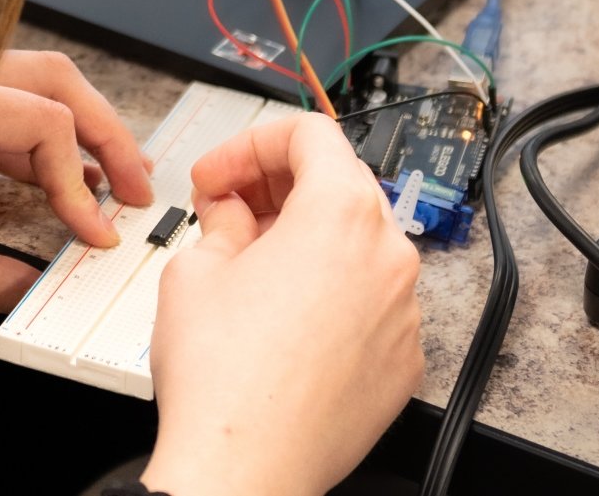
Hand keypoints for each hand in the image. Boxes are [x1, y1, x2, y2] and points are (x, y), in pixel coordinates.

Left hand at [0, 50, 155, 310]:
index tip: (94, 233)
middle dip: (102, 132)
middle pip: (48, 79)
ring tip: (110, 184)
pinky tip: (55, 180)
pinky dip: (33, 140)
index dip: (81, 179)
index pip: (38, 121)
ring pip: (25, 86)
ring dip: (74, 132)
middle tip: (138, 188)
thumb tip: (29, 290)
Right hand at [139, 112, 423, 495]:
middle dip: (280, 188)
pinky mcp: (403, 359)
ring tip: (253, 269)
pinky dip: (333, 296)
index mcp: (340, 216)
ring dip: (309, 242)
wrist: (246, 468)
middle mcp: (388, 256)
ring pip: (359, 247)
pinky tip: (285, 322)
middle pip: (341, 186)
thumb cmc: (223, 379)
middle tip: (230, 210)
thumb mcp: (195, 270)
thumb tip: (233, 213)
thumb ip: (222, 221)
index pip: (311, 135)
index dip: (251, 145)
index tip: (220, 175)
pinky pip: (372, 303)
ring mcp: (404, 311)